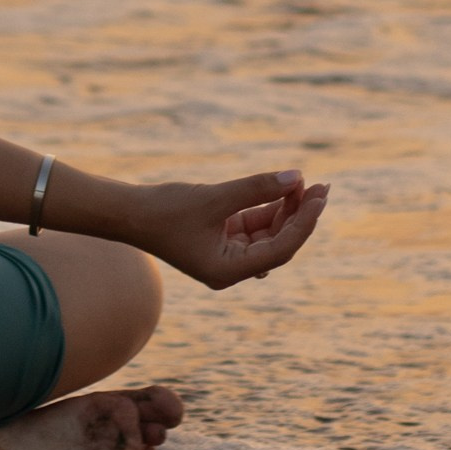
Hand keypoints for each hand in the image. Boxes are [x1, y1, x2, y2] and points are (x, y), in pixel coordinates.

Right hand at [135, 170, 328, 288]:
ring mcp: (225, 255)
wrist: (128, 213)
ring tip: (302, 182)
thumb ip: (255, 187)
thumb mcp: (215, 197)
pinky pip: (252, 226)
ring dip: (284, 209)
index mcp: (229, 271)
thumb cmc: (166, 209)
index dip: (303, 222)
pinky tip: (280, 188)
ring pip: (267, 233)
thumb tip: (297, 178)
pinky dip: (266, 207)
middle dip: (299, 214)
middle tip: (322, 186)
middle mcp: (231, 269)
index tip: (320, 196)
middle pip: (278, 243)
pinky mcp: (219, 240)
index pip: (280, 249)